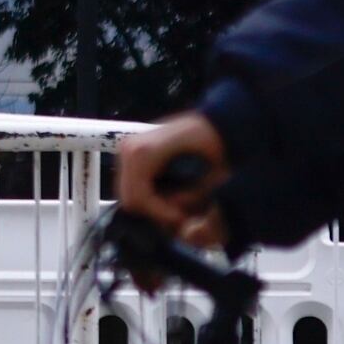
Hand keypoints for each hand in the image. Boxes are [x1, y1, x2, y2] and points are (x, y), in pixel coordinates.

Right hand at [111, 110, 231, 248]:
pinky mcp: (130, 154)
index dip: (159, 214)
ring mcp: (128, 150)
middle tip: (179, 215)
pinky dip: (148, 196)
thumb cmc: (215, 142)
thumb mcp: (213, 174)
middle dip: (154, 213)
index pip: (138, 198)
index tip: (182, 217)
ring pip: (128, 194)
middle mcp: (130, 148)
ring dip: (151, 206)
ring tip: (176, 206)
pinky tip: (169, 194)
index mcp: (143, 151)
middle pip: (129, 199)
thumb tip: (178, 220)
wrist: (213, 123)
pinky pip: (132, 185)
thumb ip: (193, 199)